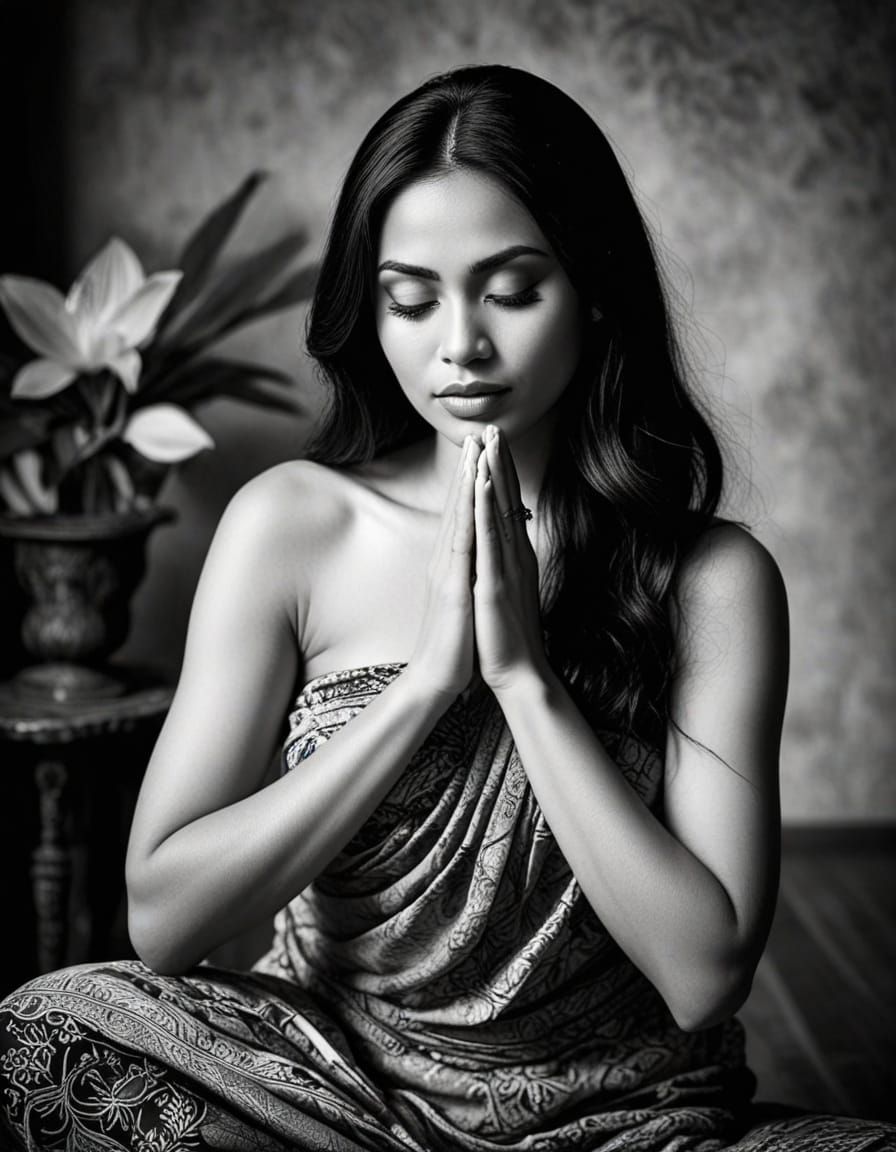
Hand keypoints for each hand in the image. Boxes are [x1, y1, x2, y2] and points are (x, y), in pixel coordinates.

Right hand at [407, 435, 480, 700]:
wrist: (437, 677)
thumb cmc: (454, 640)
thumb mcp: (464, 596)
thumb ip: (467, 572)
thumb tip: (476, 556)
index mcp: (452, 560)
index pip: (463, 511)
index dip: (472, 478)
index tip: (484, 447)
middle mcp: (446, 558)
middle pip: (459, 503)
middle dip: (470, 465)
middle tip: (480, 428)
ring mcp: (447, 569)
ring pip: (459, 514)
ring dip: (468, 478)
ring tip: (477, 444)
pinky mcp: (452, 584)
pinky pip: (463, 540)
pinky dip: (470, 510)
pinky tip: (476, 487)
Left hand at [473, 425, 549, 694]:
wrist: (517, 672)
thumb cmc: (506, 633)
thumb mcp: (505, 588)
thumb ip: (506, 563)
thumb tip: (506, 543)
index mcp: (513, 556)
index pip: (507, 506)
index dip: (502, 473)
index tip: (495, 442)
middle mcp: (514, 555)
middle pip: (507, 500)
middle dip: (500, 463)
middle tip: (495, 427)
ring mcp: (506, 567)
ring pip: (501, 512)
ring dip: (496, 476)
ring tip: (491, 443)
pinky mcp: (495, 584)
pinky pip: (491, 541)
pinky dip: (488, 511)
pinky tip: (486, 487)